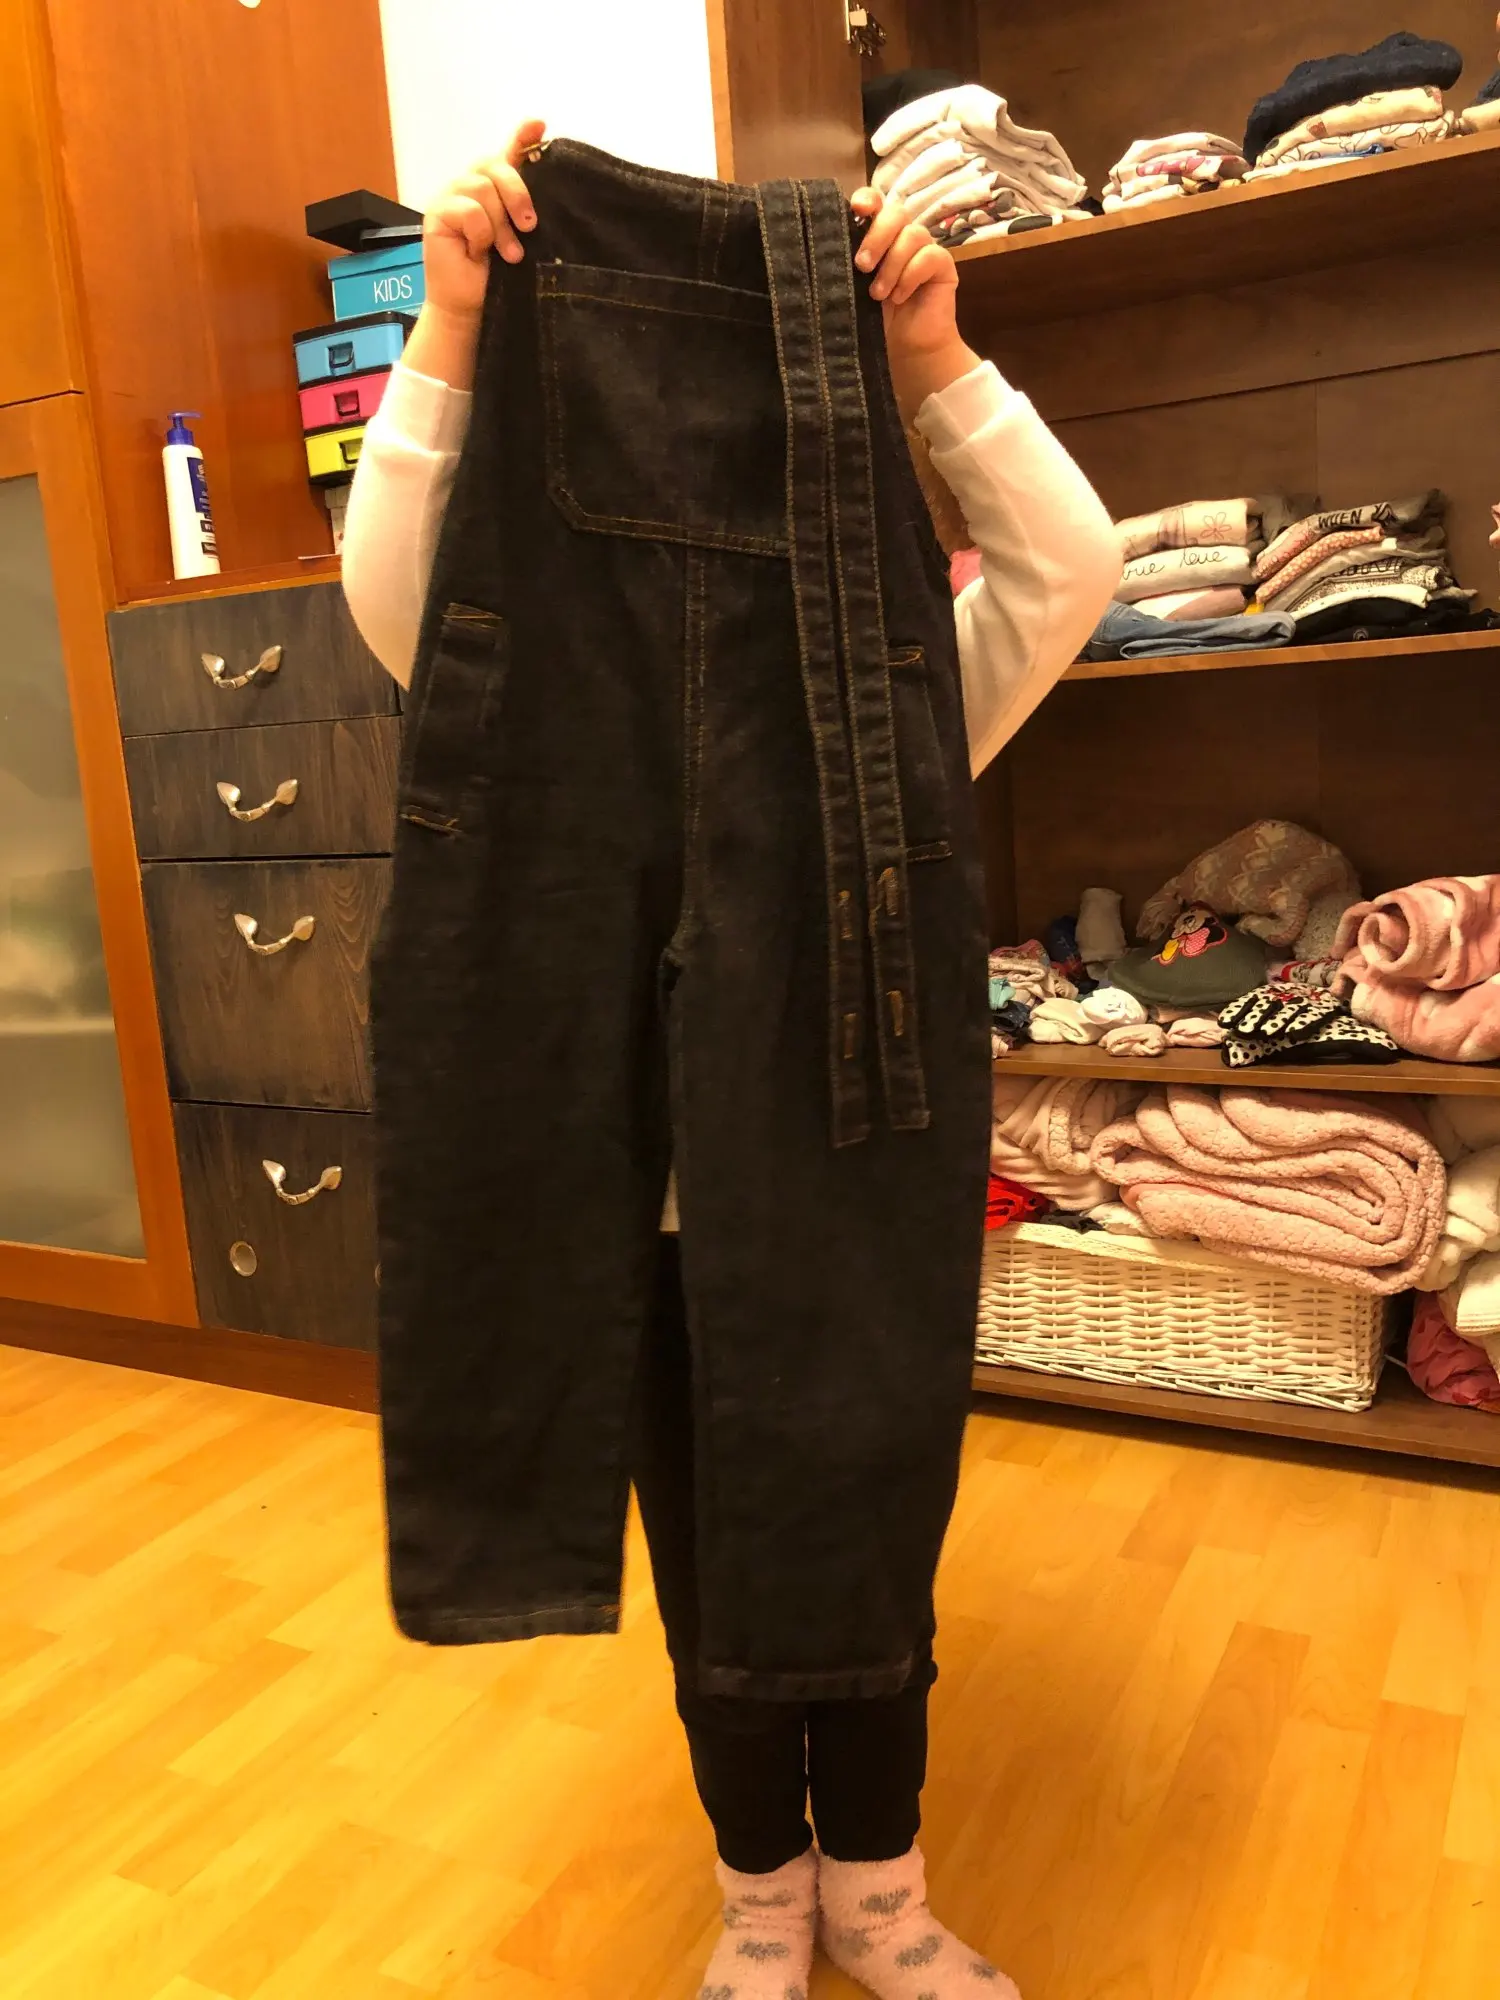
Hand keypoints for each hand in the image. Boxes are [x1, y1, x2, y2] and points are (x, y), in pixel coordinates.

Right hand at [422, 119, 545, 322]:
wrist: (469, 306)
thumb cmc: (497, 275)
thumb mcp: (520, 236)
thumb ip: (527, 206)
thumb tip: (544, 178)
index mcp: (493, 188)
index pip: (507, 154)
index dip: (522, 137)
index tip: (539, 125)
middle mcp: (470, 184)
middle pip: (495, 164)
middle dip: (517, 194)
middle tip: (530, 227)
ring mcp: (450, 196)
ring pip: (482, 187)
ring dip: (500, 225)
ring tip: (507, 253)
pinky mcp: (436, 212)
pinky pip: (468, 209)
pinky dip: (480, 233)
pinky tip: (477, 251)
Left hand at [850, 188, 977, 416]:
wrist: (906, 352)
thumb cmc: (876, 322)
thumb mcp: (854, 291)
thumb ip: (847, 265)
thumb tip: (826, 246)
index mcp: (879, 238)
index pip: (876, 202)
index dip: (868, 200)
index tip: (856, 211)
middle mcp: (902, 238)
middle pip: (895, 212)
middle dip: (876, 237)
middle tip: (862, 267)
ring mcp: (925, 250)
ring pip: (913, 234)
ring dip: (892, 265)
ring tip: (880, 295)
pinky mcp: (943, 266)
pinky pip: (930, 256)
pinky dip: (911, 275)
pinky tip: (901, 296)